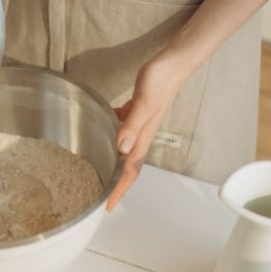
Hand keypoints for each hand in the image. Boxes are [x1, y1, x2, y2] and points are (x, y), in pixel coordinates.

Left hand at [106, 55, 181, 210]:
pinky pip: (122, 129)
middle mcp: (140, 135)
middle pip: (127, 166)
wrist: (172, 65)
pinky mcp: (137, 112)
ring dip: (113, 162)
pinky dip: (112, 134)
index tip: (108, 206)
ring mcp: (139, 124)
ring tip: (97, 169)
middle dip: (115, 183)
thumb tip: (121, 148)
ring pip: (124, 149)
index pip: (130, 171)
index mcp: (142, 138)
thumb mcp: (144, 103)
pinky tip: (101, 127)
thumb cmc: (160, 81)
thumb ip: (131, 126)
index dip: (119, 191)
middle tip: (100, 195)